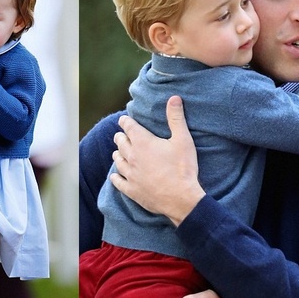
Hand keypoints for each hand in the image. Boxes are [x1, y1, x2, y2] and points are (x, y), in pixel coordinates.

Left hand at [110, 95, 204, 225]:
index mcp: (143, 142)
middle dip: (121, 136)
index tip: (124, 120)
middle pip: (120, 142)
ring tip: (119, 152)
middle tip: (122, 135)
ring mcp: (130, 174)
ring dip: (118, 154)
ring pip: (118, 160)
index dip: (125, 121)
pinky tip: (115, 175)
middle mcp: (132, 156)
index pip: (128, 126)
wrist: (181, 199)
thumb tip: (174, 98)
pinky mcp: (131, 190)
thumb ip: (176, 118)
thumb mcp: (183, 140)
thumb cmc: (183, 168)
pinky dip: (116, 176)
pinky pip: (117, 181)